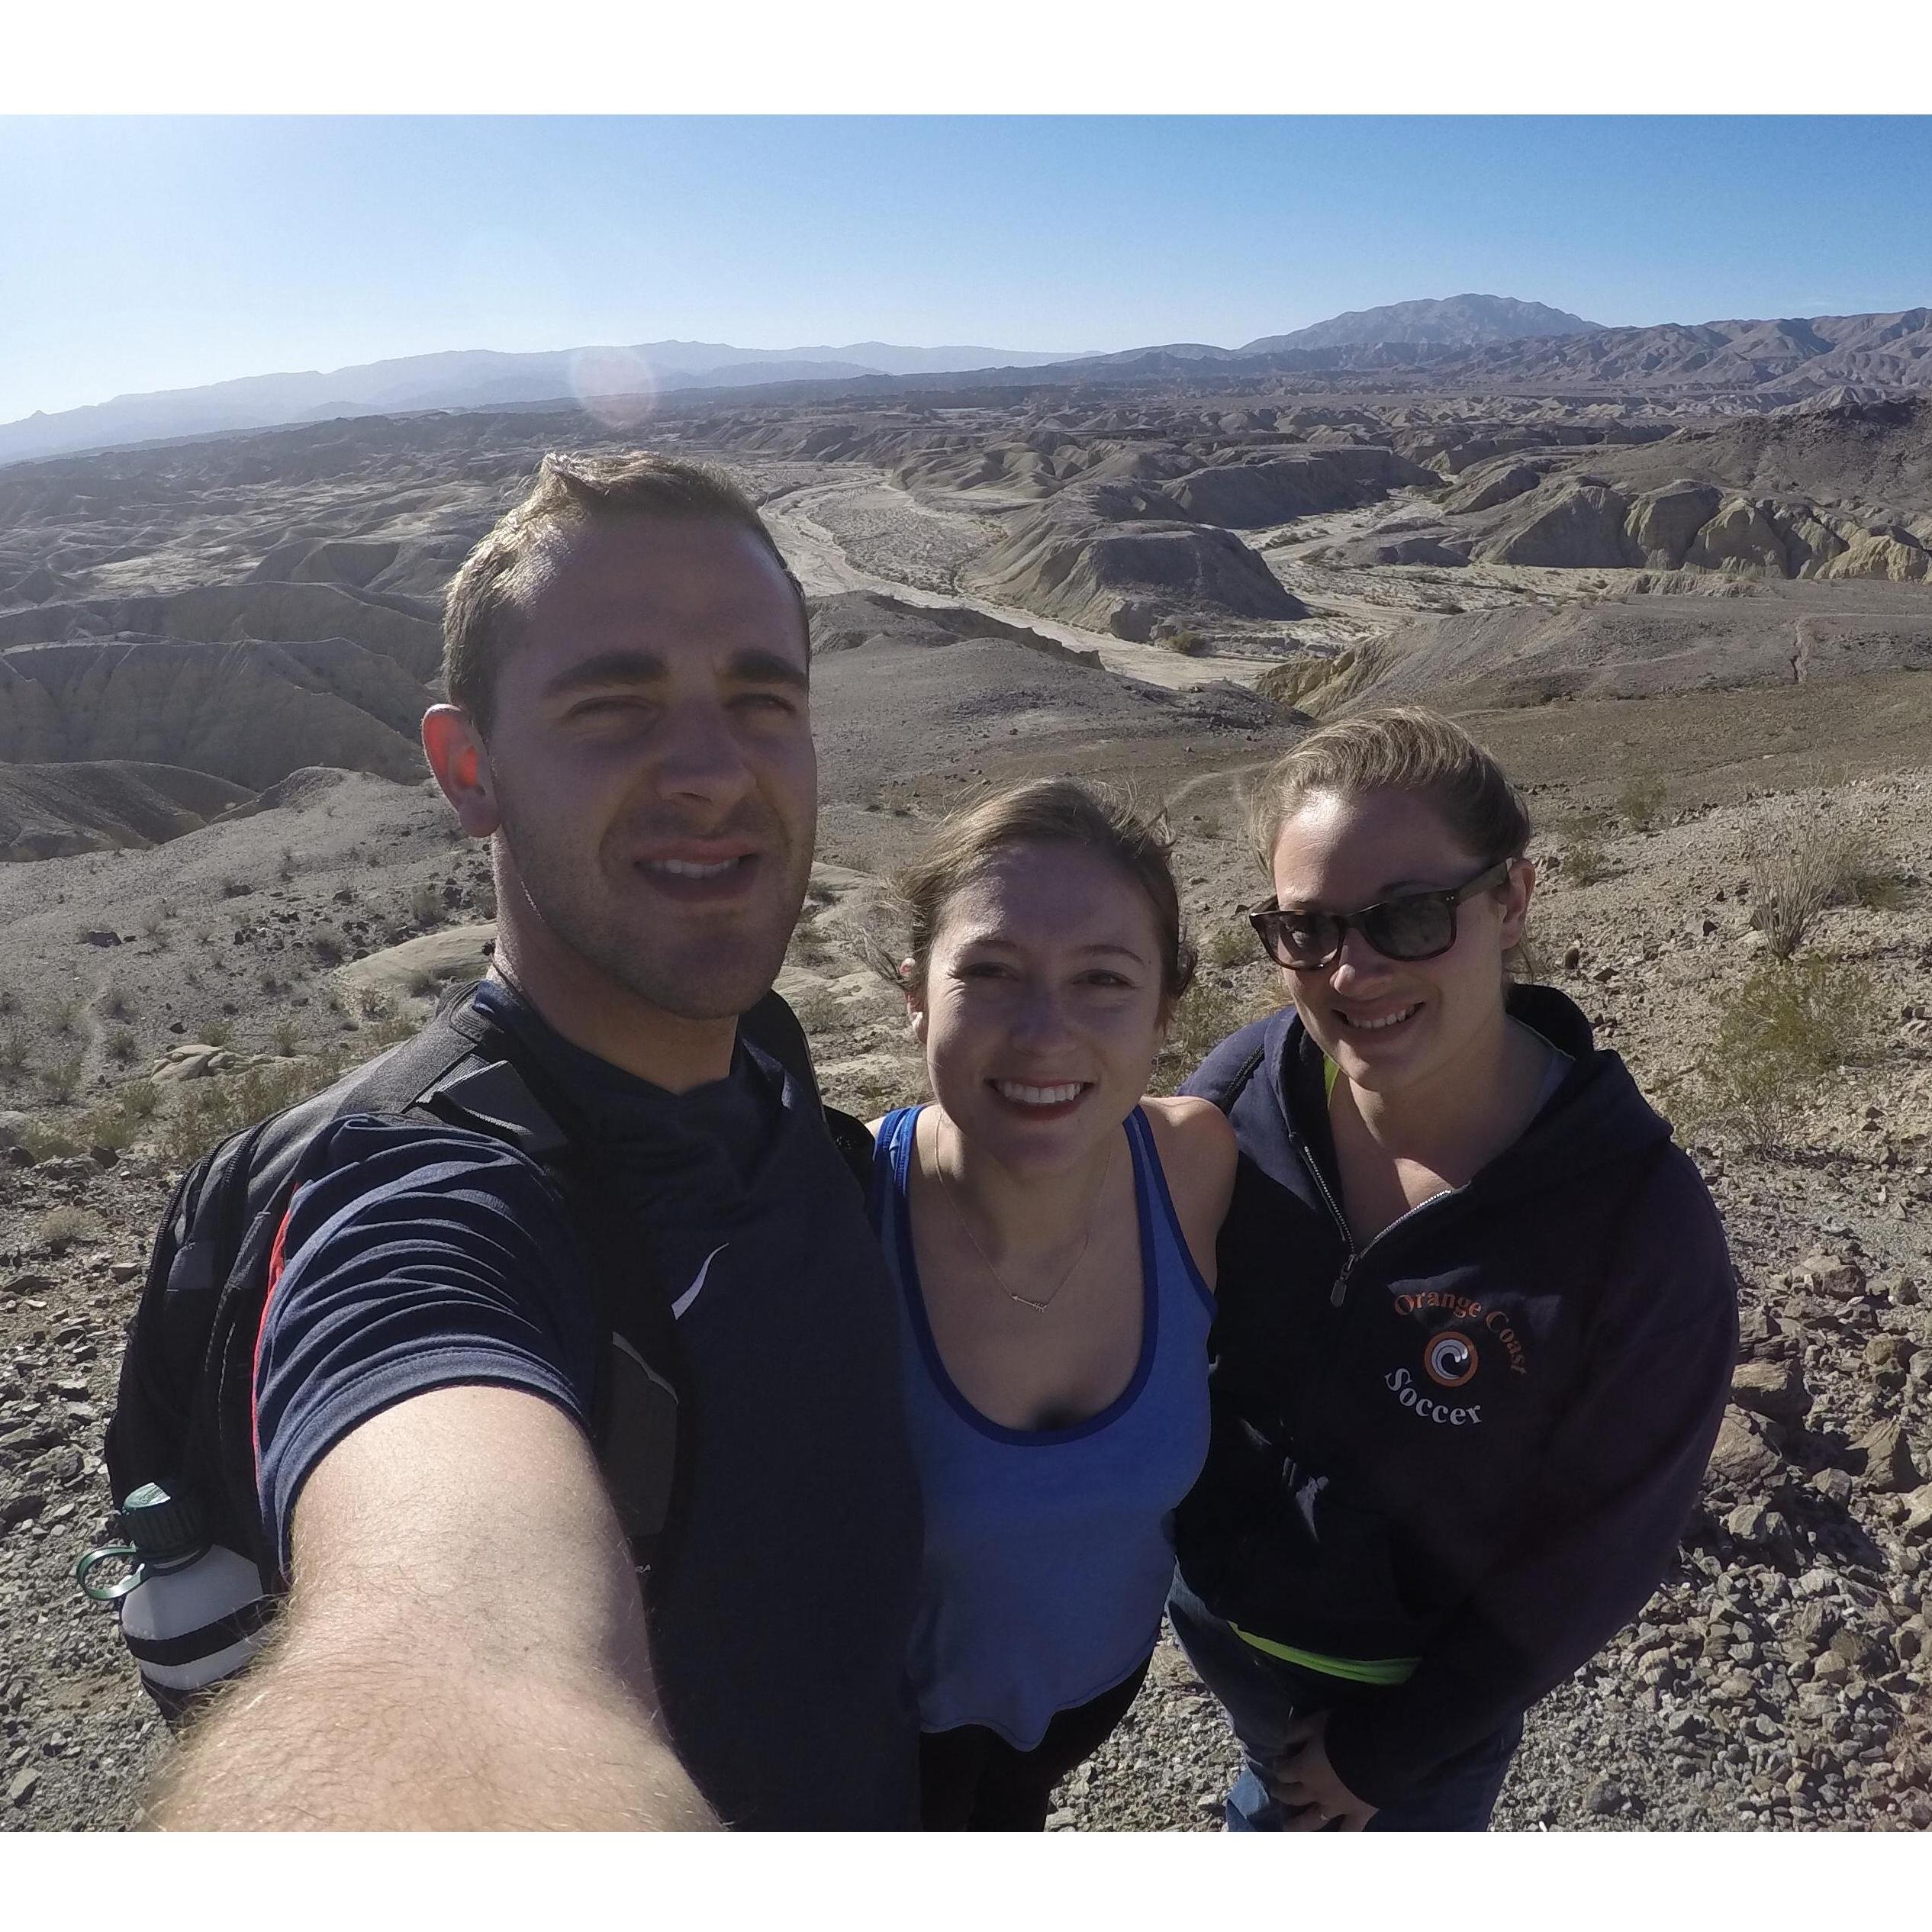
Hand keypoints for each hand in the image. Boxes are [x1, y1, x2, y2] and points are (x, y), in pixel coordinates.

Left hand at [1265, 1712, 1377, 1831]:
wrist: (1378, 1751)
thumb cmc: (1343, 1732)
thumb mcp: (1315, 1722)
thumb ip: (1297, 1731)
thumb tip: (1285, 1739)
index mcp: (1303, 1769)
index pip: (1283, 1771)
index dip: (1279, 1766)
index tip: (1279, 1762)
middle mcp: (1315, 1792)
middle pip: (1292, 1796)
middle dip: (1282, 1793)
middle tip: (1277, 1791)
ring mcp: (1336, 1807)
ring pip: (1312, 1821)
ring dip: (1297, 1826)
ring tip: (1288, 1829)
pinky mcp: (1358, 1814)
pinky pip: (1349, 1831)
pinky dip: (1342, 1837)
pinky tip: (1336, 1841)